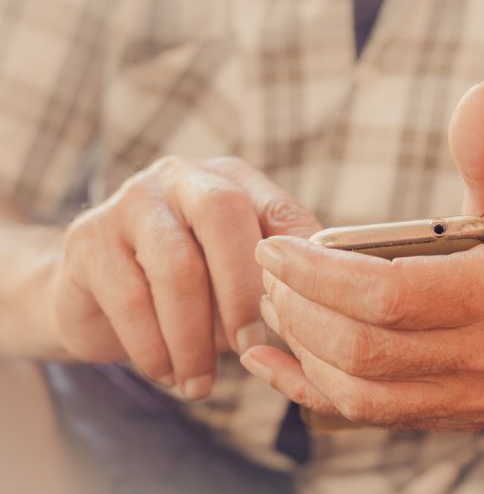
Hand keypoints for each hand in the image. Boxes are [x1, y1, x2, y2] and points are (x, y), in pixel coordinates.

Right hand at [48, 156, 320, 398]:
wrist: (97, 295)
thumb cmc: (191, 288)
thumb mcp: (239, 281)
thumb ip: (278, 283)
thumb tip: (317, 315)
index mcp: (233, 181)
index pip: (279, 211)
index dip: (296, 267)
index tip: (299, 322)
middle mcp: (182, 177)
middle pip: (223, 214)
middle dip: (243, 290)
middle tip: (252, 347)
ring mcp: (131, 201)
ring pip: (175, 266)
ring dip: (194, 338)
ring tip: (202, 384)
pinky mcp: (88, 238)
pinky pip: (130, 298)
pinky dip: (154, 348)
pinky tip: (167, 374)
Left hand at [242, 82, 483, 429]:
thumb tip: (478, 94)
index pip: (390, 295)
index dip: (320, 275)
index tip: (276, 249)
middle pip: (366, 350)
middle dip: (300, 312)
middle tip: (269, 276)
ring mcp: (477, 396)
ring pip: (362, 394)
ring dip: (303, 352)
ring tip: (277, 307)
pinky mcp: (462, 415)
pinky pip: (374, 416)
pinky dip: (317, 391)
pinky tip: (280, 364)